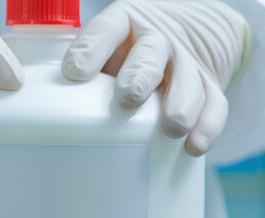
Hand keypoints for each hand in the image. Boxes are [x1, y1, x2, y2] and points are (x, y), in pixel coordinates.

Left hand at [63, 0, 249, 155]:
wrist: (194, 27)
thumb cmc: (132, 48)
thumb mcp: (109, 46)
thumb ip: (87, 71)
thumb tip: (50, 115)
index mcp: (124, 23)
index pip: (106, 29)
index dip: (90, 49)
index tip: (74, 72)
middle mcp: (156, 38)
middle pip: (150, 53)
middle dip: (140, 76)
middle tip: (128, 98)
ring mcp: (186, 60)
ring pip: (187, 79)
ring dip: (180, 104)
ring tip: (170, 127)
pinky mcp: (210, 83)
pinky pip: (214, 103)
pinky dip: (208, 125)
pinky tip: (194, 146)